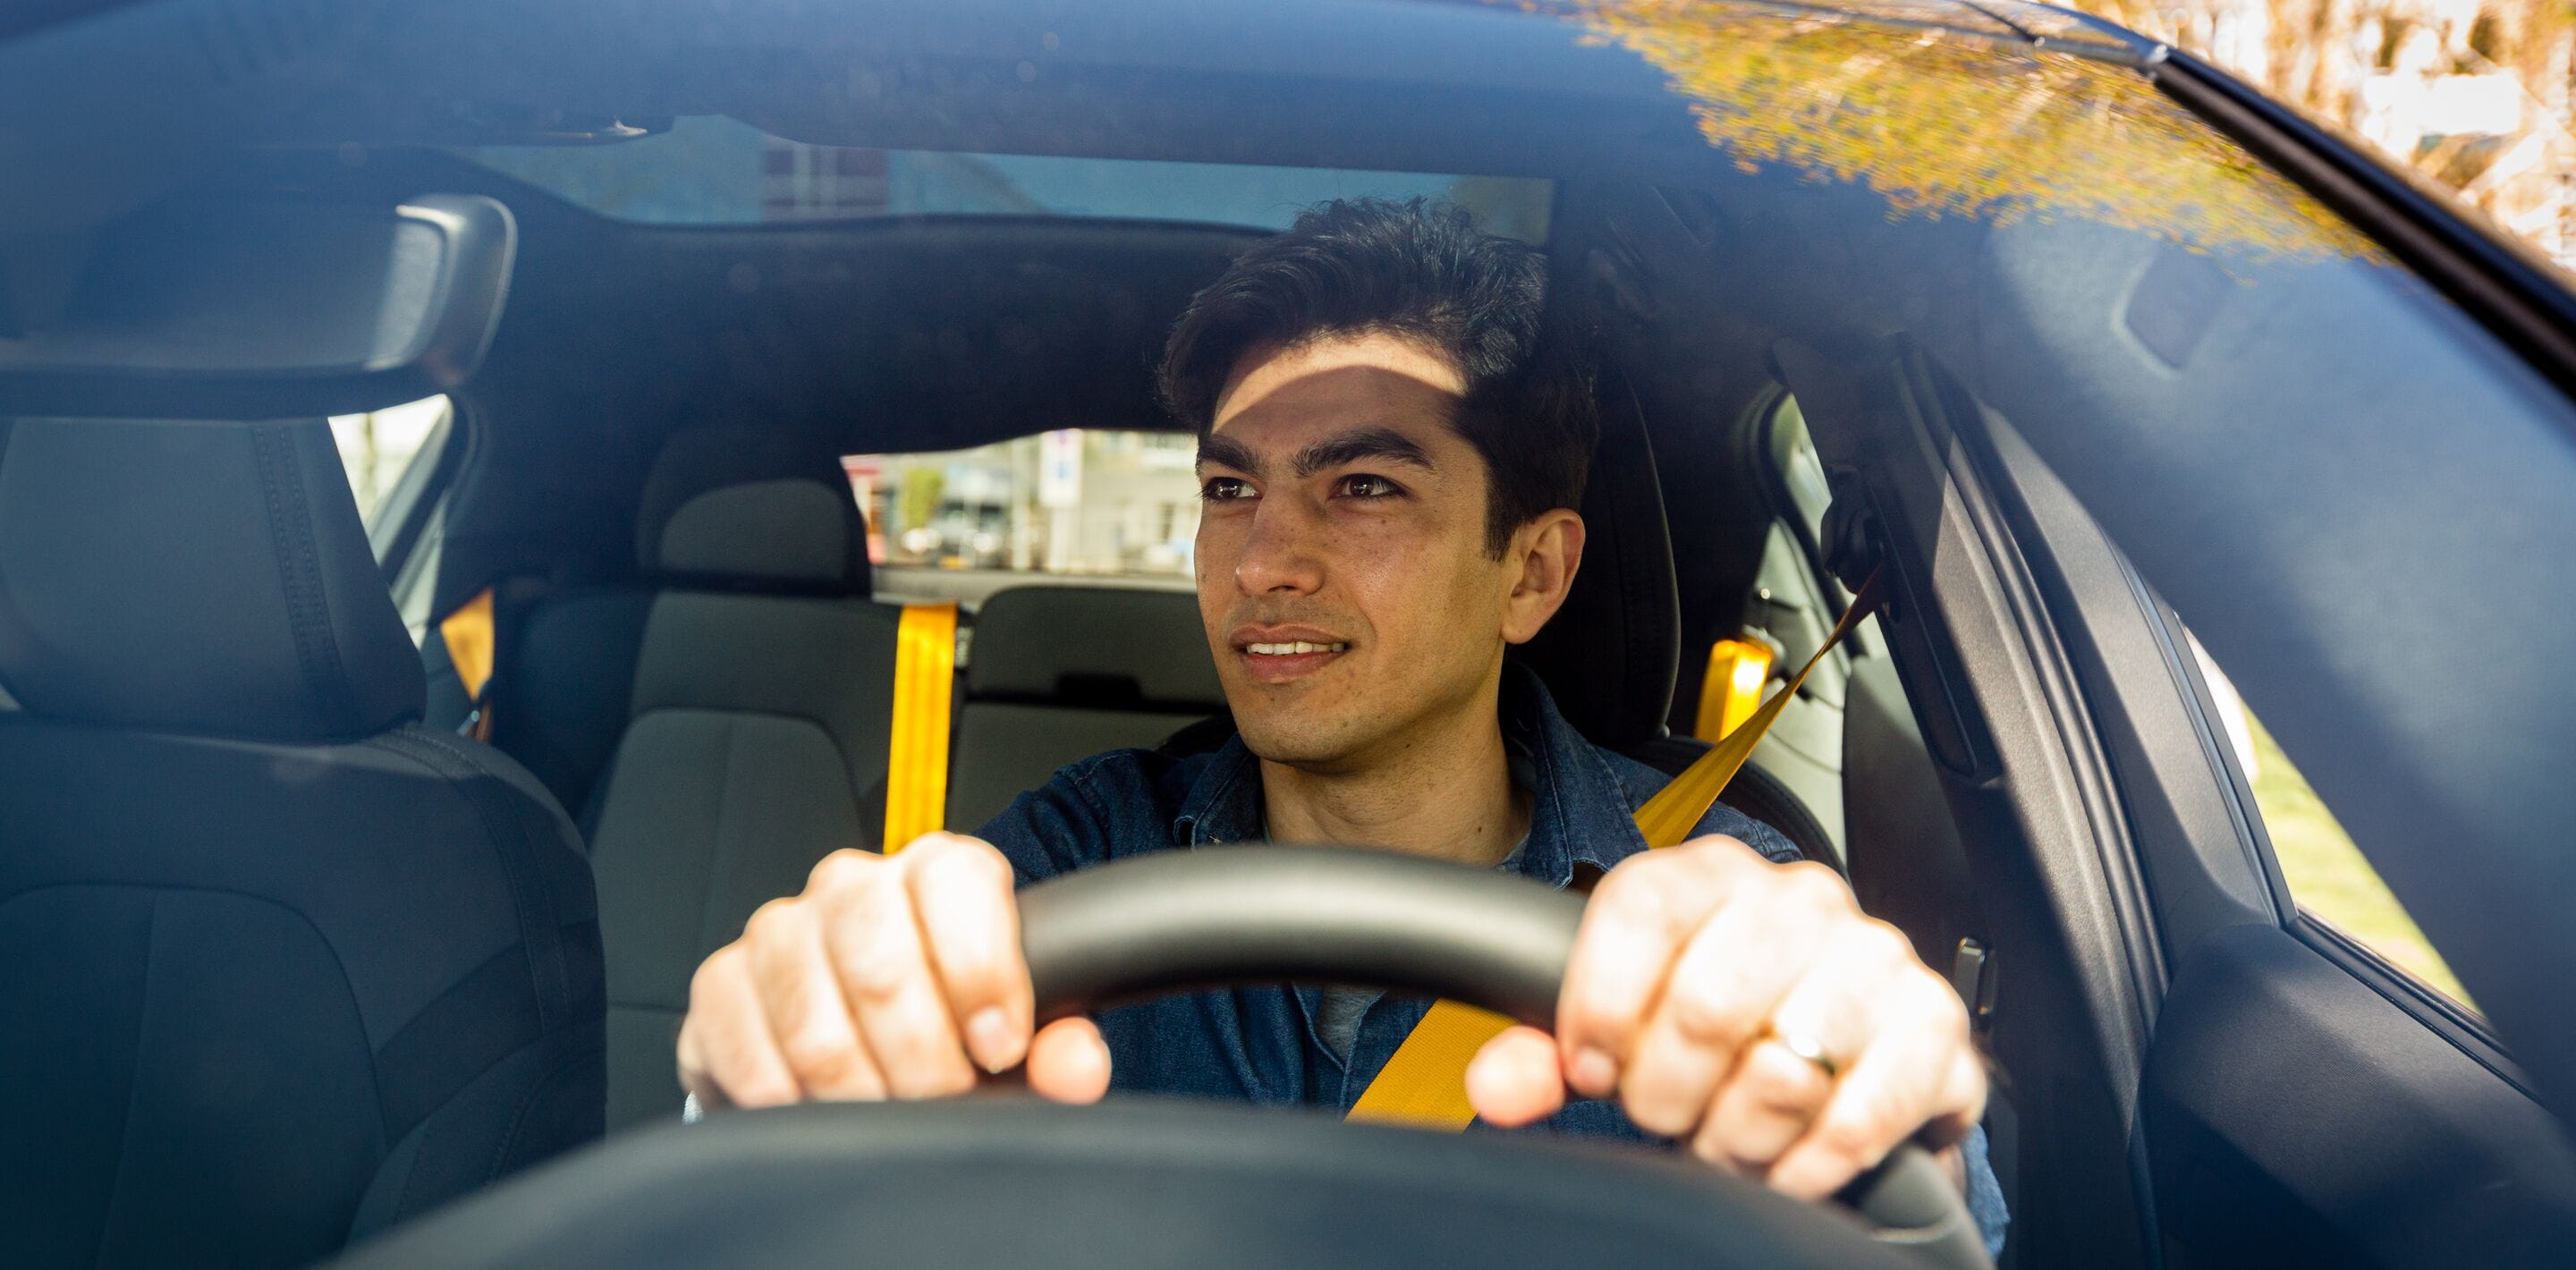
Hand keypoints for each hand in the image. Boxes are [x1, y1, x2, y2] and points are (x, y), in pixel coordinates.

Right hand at [676, 832, 1112, 1109]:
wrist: (862, 1047)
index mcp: (938, 875)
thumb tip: (1074, 1065)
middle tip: (941, 1101)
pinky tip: (817, 1109)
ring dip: (856, 1088)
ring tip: (886, 1116)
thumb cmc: (948, 1030)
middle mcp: (853, 888)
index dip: (980, 971)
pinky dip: (784, 1094)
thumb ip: (1060, 1052)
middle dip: (920, 1055)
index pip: (953, 883)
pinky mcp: (721, 985)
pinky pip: (739, 1039)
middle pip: (879, 958)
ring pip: (812, 1014)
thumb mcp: (1018, 1040)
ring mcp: (780, 932)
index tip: (999, 1046)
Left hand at [1463, 835, 1983, 1198]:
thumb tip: (1503, 1083)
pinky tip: (1786, 1163)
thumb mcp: (1625, 1026)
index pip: (1642, 907)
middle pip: (1708, 999)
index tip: (1592, 1067)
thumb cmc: (1725, 1029)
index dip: (1600, 1004)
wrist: (1845, 1052)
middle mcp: (1798, 900)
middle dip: (1667, 1088)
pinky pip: (1861, 1113)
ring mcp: (1874, 957)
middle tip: (1664, 1116)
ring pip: (1783, 1066)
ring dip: (1738, 1134)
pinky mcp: (1934, 1027)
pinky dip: (1810, 1161)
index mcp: (1713, 875)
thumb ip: (1546, 1050)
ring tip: (1724, 1142)